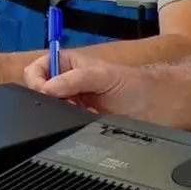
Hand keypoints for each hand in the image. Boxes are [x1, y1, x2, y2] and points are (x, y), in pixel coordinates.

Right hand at [23, 49, 155, 119]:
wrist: (154, 108)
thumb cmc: (134, 84)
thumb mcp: (104, 75)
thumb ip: (76, 79)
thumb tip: (48, 88)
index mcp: (68, 64)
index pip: (38, 67)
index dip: (36, 78)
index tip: (44, 90)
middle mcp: (66, 83)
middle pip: (38, 90)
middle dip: (45, 99)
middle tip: (64, 103)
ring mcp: (71, 104)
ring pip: (48, 110)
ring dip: (57, 113)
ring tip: (76, 112)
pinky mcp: (78, 122)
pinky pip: (61, 125)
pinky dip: (66, 125)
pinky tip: (81, 122)